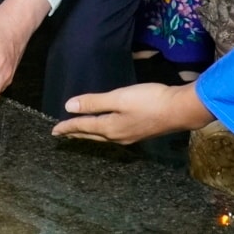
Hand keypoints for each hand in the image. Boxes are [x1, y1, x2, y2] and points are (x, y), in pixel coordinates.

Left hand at [52, 81, 214, 144]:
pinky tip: (105, 129)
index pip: (83, 127)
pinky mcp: (138, 132)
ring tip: (79, 131)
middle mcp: (117, 136)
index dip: (68, 126)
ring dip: (88, 133)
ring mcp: (129, 136)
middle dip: (75, 133)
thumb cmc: (148, 100)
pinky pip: (111, 135)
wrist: (179, 110)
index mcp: (110, 128)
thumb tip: (69, 107)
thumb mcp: (119, 97)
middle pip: (91, 134)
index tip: (54, 130)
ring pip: (101, 136)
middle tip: (62, 133)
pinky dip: (101, 132)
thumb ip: (94, 102)